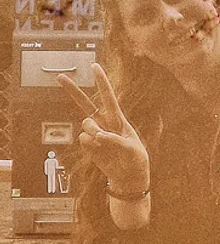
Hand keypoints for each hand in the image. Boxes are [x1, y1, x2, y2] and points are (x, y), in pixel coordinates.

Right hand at [57, 64, 149, 192]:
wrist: (128, 177)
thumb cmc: (135, 160)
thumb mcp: (132, 150)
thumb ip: (116, 141)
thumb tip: (98, 136)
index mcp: (118, 119)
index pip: (108, 97)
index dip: (101, 82)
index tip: (94, 66)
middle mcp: (104, 123)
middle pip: (85, 104)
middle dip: (72, 90)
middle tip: (59, 76)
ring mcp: (95, 134)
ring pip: (85, 124)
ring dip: (93, 131)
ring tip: (104, 142)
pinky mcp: (88, 146)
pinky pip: (83, 140)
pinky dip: (91, 146)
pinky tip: (100, 152)